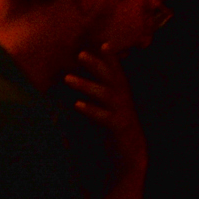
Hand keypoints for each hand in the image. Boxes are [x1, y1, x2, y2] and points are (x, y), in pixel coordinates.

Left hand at [63, 46, 146, 174]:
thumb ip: (98, 95)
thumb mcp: (107, 108)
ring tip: (67, 79)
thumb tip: (75, 80)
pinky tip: (77, 104)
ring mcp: (122, 113)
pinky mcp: (118, 128)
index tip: (102, 43)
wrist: (131, 156)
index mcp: (122, 94)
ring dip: (86, 85)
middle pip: (111, 77)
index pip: (116, 71)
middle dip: (97, 64)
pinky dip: (90, 109)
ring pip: (105, 94)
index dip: (111, 58)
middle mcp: (124, 100)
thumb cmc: (115, 130)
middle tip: (80, 54)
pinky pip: (103, 117)